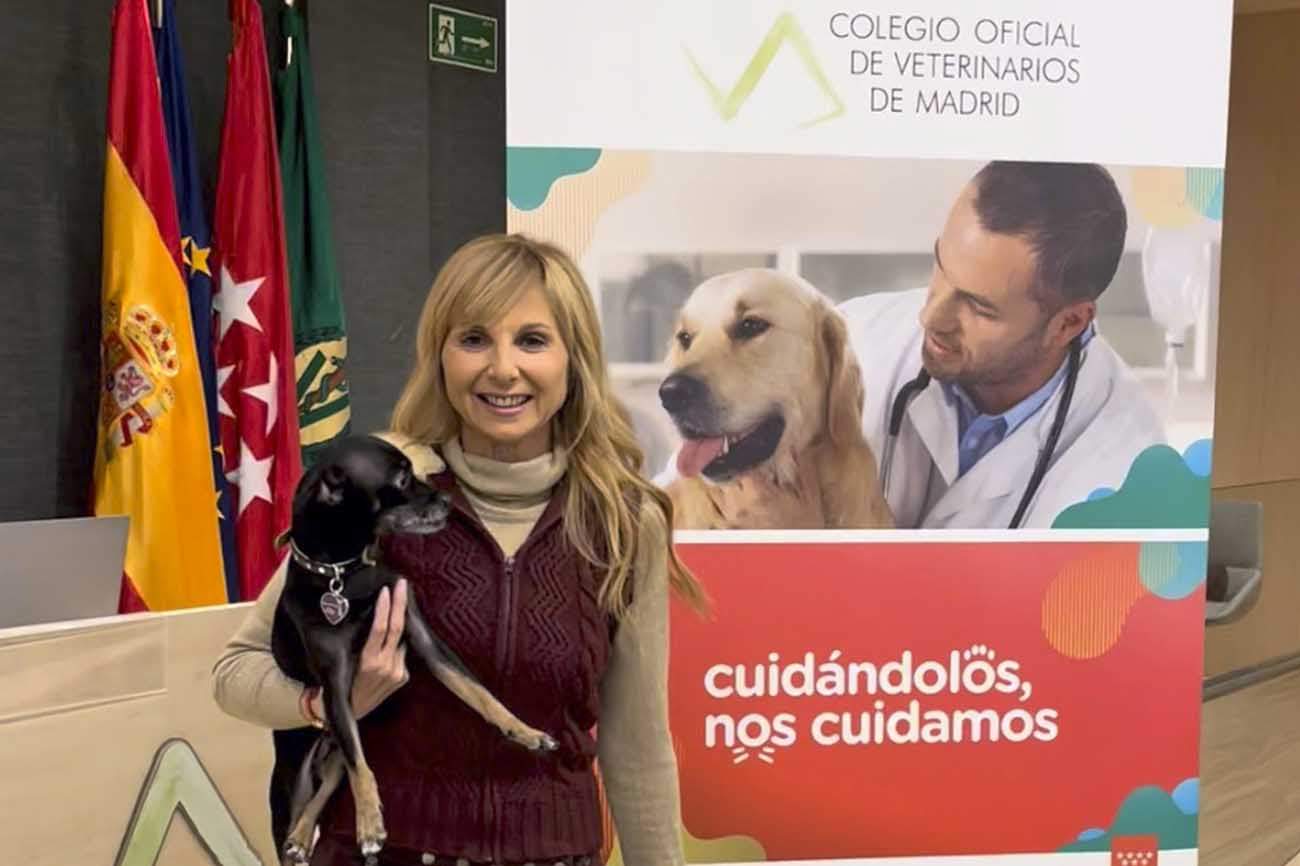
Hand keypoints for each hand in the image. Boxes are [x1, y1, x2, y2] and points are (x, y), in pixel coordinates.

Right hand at [310, 579, 409, 721]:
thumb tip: (376, 616)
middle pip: (397, 629)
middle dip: (400, 604)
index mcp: (368, 662)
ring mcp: (397, 673)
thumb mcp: (345, 660)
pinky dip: (396, 647)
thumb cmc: (342, 681)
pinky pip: (402, 654)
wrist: (350, 711)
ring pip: (401, 641)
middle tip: (402, 584)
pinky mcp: (403, 677)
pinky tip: (386, 650)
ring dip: (396, 627)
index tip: (386, 590)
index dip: (385, 608)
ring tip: (392, 613)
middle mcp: (386, 667)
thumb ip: (362, 642)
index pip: (380, 629)